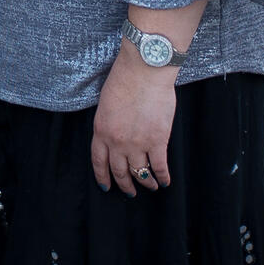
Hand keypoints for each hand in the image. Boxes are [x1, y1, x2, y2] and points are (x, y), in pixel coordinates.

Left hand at [90, 44, 177, 196]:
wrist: (144, 72)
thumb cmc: (124, 81)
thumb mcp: (105, 105)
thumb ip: (108, 124)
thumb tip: (115, 137)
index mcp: (101, 131)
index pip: (99, 162)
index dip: (103, 177)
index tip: (106, 186)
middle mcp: (117, 142)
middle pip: (119, 171)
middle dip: (124, 184)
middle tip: (129, 192)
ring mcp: (137, 144)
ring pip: (140, 173)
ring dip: (145, 182)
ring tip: (150, 187)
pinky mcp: (158, 141)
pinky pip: (160, 166)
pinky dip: (163, 176)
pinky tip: (165, 182)